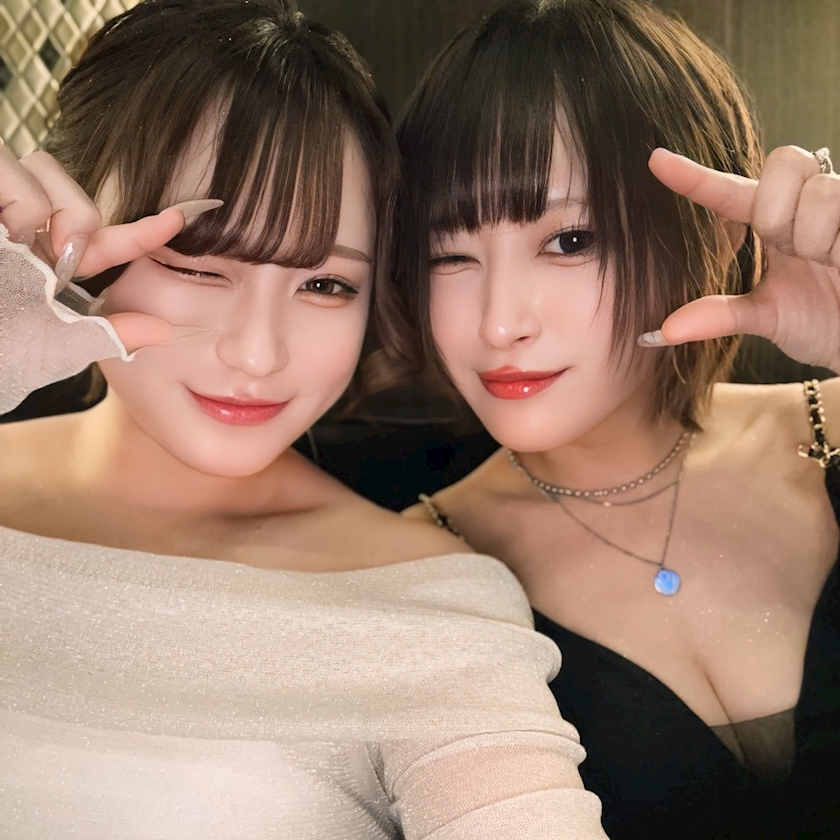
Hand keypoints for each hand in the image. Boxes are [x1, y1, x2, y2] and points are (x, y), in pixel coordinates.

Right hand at [0, 140, 220, 350]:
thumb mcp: (52, 349)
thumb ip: (106, 336)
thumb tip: (163, 331)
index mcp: (47, 266)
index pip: (106, 240)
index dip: (144, 230)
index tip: (182, 220)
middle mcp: (20, 232)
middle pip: (70, 184)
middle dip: (81, 213)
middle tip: (66, 253)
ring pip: (38, 163)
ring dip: (46, 202)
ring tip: (28, 243)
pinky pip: (5, 163)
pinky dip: (16, 193)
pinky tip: (8, 231)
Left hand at [641, 145, 839, 372]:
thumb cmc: (825, 321)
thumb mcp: (767, 318)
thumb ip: (719, 316)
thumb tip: (663, 332)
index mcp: (776, 224)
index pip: (729, 192)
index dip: (694, 177)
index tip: (655, 161)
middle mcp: (808, 204)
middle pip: (783, 161)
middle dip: (776, 211)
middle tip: (791, 250)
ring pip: (817, 189)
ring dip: (812, 235)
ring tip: (827, 261)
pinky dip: (836, 240)